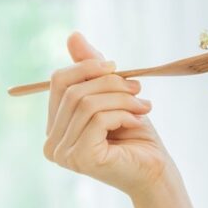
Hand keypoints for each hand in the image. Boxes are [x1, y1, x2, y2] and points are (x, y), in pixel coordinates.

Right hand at [44, 32, 176, 198]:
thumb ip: (90, 70)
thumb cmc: (134, 136)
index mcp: (54, 127)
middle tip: (138, 89)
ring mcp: (64, 153)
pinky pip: (98, 119)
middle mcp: (51, 143)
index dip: (87, 67)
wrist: (155, 171)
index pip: (58, 82)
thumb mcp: (112, 96)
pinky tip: (137, 122)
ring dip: (121, 99)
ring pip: (87, 104)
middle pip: (73, 91)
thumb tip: (73, 35)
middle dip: (110, 84)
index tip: (116, 68)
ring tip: (143, 106)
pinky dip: (122, 114)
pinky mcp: (81, 158)